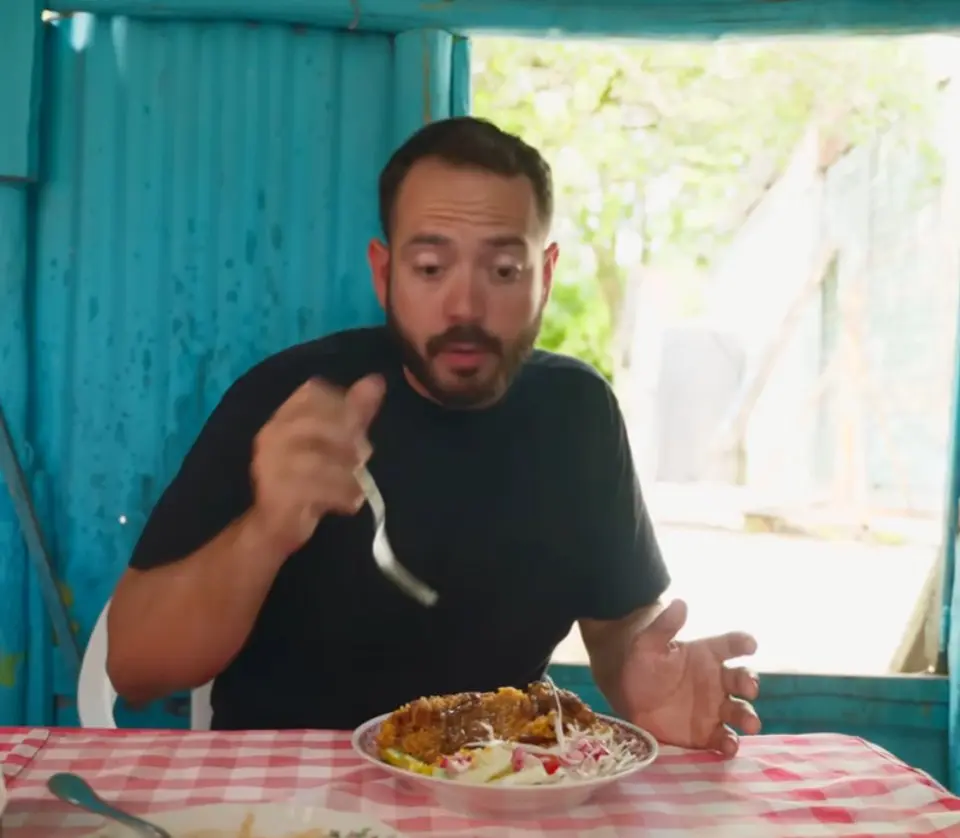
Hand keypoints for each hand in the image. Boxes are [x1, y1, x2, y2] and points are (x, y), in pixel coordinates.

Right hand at [249, 374, 384, 556]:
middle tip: (364, 457)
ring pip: (316, 460)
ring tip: (359, 484)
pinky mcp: (276, 495)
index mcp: (284, 417)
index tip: (358, 427)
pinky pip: (314, 491)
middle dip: (347, 438)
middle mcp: (271, 436)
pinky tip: (352, 503)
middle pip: (315, 423)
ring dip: (346, 473)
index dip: (342, 405)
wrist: (273, 527)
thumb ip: (354, 412)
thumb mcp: (333, 444)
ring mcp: (270, 466)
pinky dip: (341, 496)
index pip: (312, 392)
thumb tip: (377, 380)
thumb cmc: (307, 480)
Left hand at [621, 599, 759, 756]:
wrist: (627, 695)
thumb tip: (680, 603)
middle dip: (750, 682)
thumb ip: (665, 626)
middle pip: (742, 679)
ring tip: (751, 723)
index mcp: (707, 655)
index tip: (750, 644)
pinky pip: (723, 739)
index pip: (730, 645)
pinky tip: (728, 746)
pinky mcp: (706, 734)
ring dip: (748, 717)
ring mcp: (715, 709)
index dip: (742, 643)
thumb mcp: (648, 643)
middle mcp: (717, 681)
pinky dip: (729, 743)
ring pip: (739, 711)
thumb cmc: (643, 663)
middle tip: (749, 687)